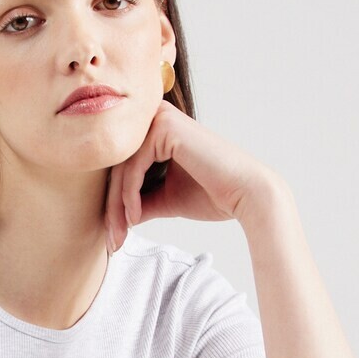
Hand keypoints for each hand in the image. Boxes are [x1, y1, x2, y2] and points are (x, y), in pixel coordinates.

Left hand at [104, 100, 284, 249]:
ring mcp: (160, 119)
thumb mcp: (166, 199)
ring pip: (122, 168)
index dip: (114, 203)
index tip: (114, 235)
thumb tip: (116, 216)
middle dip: (112, 208)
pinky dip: (130, 195)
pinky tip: (134, 217)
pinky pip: (134, 166)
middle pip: (119, 167)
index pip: (124, 167)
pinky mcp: (164, 127)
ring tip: (121, 234)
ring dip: (118, 206)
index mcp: (158, 131)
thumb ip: (141, 201)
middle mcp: (157, 118)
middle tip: (112, 240)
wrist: (246, 194)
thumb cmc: (213, 196)